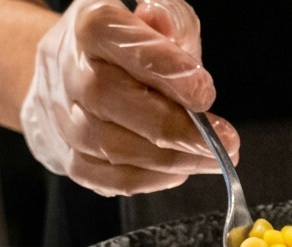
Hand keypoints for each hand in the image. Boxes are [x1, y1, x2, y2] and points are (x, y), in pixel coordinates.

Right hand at [20, 0, 238, 196]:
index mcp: (91, 28)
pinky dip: (154, 180)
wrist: (73, 76)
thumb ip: (172, 22)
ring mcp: (66, 120)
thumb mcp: (155, 21)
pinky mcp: (73, 159)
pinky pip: (114, 180)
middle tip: (225, 141)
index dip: (164, 67)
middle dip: (176, 128)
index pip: (121, 42)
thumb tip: (172, 33)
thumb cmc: (126, 49)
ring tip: (213, 158)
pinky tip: (182, 170)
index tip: (204, 92)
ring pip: (114, 148)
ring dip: (174, 159)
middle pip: (112, 100)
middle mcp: (71, 73)